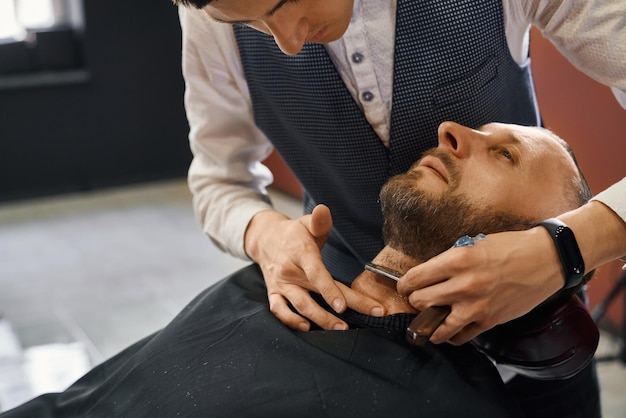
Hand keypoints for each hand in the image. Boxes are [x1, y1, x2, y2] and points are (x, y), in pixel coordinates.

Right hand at [245, 204, 384, 330]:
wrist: (264, 239)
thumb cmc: (294, 233)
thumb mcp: (306, 223)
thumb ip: (319, 220)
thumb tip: (324, 210)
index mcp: (301, 253)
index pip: (316, 273)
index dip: (329, 290)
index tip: (343, 306)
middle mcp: (290, 271)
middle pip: (315, 294)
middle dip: (336, 311)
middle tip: (359, 323)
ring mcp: (281, 284)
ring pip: (300, 306)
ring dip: (320, 320)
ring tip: (340, 329)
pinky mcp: (274, 293)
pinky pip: (279, 310)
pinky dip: (290, 321)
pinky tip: (307, 328)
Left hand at [397, 227, 563, 344]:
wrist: (545, 259)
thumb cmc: (510, 247)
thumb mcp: (473, 245)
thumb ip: (450, 260)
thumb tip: (429, 274)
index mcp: (456, 260)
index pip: (415, 278)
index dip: (404, 284)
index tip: (403, 286)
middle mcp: (463, 284)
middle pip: (420, 300)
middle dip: (414, 300)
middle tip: (416, 298)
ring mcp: (476, 306)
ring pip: (435, 324)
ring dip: (428, 322)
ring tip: (426, 320)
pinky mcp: (489, 321)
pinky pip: (460, 336)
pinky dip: (450, 336)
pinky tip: (448, 331)